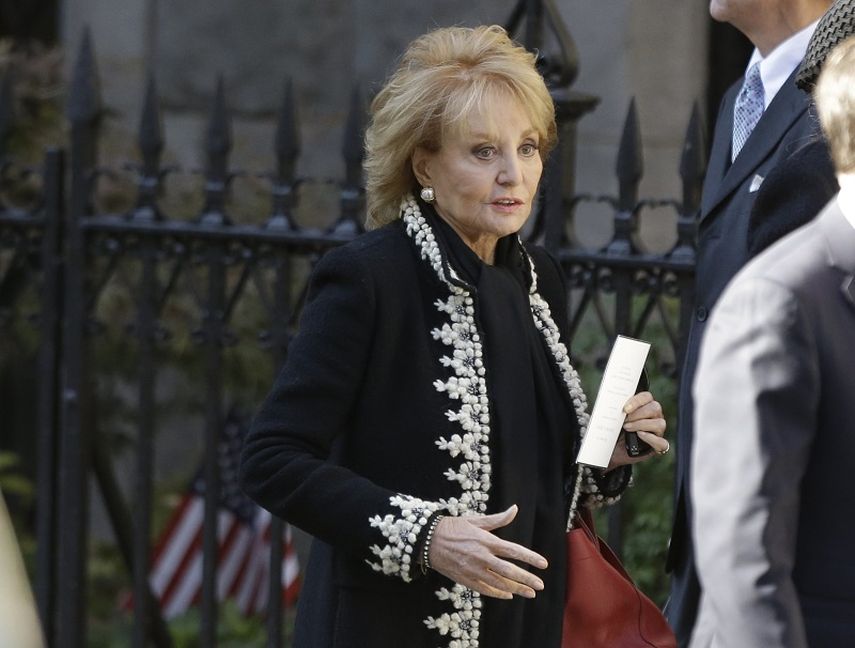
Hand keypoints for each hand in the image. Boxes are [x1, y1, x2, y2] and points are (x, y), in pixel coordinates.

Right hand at [428, 505, 547, 599]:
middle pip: (509, 571)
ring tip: (530, 593)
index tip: (543, 564)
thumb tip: (514, 509)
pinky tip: (508, 595)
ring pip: (499, 583)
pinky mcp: (465, 579)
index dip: (530, 558)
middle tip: (540, 585)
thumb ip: (497, 519)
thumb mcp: (476, 520)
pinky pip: (485, 589)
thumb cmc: (453, 527)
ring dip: (516, 589)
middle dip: (526, 578)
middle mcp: (481, 556)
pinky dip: (498, 593)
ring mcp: (473, 570)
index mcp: (486, 540)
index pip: (513, 550)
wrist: (428, 540)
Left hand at [607, 391, 667, 469]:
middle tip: (624, 420)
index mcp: (645, 406)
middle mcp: (655, 417)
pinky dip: (651, 438)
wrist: (614, 450)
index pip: (647, 397)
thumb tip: (609, 404)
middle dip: (638, 414)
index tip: (625, 409)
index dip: (637, 401)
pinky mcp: (658, 446)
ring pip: (659, 423)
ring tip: (627, 428)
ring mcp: (658, 432)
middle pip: (655, 408)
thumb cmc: (616, 432)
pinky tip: (640, 435)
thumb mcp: (614, 419)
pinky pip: (662, 442)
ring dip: (641, 424)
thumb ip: (616, 411)